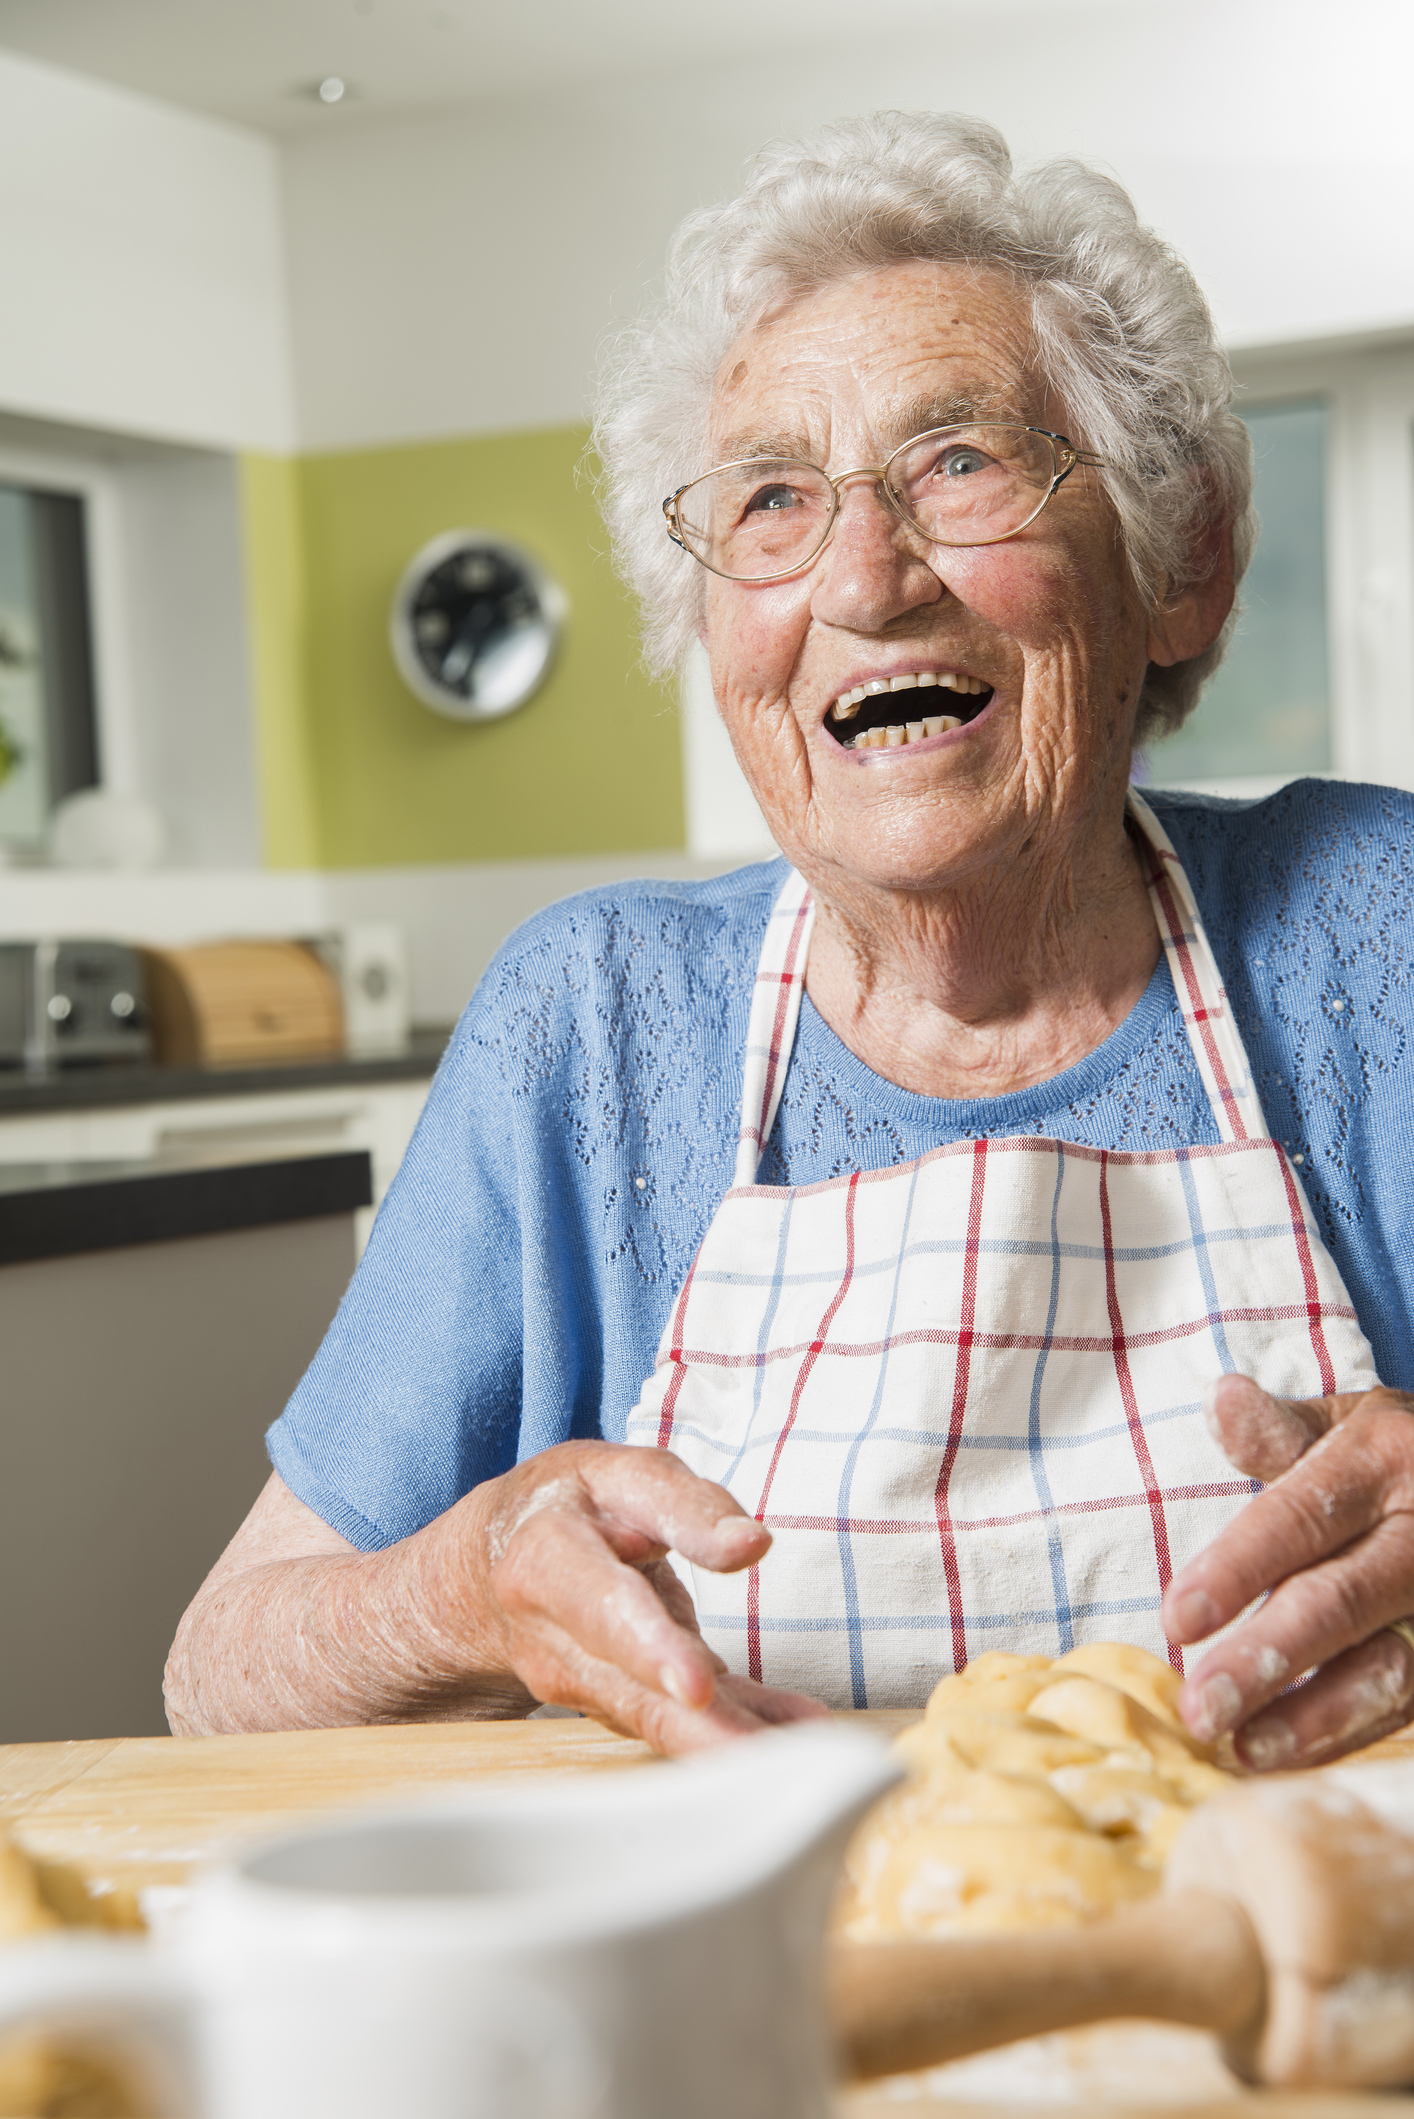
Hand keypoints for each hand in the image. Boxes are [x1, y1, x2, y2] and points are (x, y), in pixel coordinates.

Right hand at [429, 1440, 826, 1755]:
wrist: (498, 1560)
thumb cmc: (573, 1504)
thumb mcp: (620, 1474)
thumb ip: (685, 1504)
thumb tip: (750, 1544)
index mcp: (546, 1562)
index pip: (600, 1607)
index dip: (647, 1647)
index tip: (695, 1685)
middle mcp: (554, 1640)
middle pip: (630, 1690)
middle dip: (694, 1730)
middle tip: (757, 1757)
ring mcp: (582, 1686)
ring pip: (659, 1722)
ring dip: (727, 1744)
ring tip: (798, 1754)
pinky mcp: (619, 1706)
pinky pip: (685, 1724)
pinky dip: (741, 1733)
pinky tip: (793, 1733)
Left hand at [1163, 1376, 1413, 1767]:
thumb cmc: (1399, 1455)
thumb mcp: (1349, 1423)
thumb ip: (1281, 1431)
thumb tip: (1221, 1400)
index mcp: (1383, 1459)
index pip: (1299, 1518)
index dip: (1237, 1570)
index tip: (1174, 1620)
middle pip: (1342, 1602)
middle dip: (1266, 1660)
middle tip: (1198, 1710)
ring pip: (1395, 1672)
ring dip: (1315, 1720)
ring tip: (1244, 1750)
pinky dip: (1353, 1735)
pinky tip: (1296, 1757)